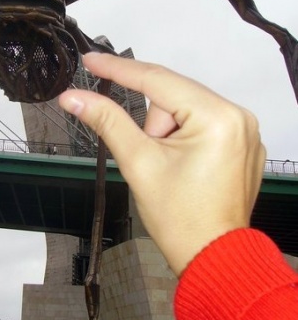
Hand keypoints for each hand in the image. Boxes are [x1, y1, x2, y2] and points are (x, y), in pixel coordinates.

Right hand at [59, 53, 265, 275]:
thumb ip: (106, 121)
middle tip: (150, 158)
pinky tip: (184, 166)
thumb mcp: (138, 163)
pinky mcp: (244, 143)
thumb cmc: (180, 219)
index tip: (91, 60)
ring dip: (167, 132)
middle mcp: (239, 116)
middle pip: (174, 97)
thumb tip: (73, 97)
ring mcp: (245, 130)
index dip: (119, 69)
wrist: (212, 259)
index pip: (158, 80)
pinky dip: (185, 136)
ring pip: (187, 110)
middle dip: (153, 125)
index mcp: (217, 117)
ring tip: (171, 169)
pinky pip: (203, 122)